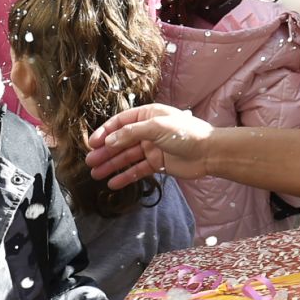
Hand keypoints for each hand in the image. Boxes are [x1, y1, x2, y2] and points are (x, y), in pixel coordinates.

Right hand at [86, 104, 213, 190]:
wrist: (209, 153)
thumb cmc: (186, 134)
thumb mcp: (156, 127)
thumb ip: (131, 134)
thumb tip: (109, 141)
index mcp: (147, 116)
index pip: (120, 123)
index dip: (105, 132)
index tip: (91, 143)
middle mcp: (148, 130)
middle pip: (120, 141)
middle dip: (104, 151)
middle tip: (89, 162)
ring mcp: (152, 147)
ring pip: (126, 157)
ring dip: (111, 165)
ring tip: (95, 174)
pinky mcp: (158, 163)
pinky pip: (137, 170)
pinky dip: (125, 176)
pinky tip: (113, 183)